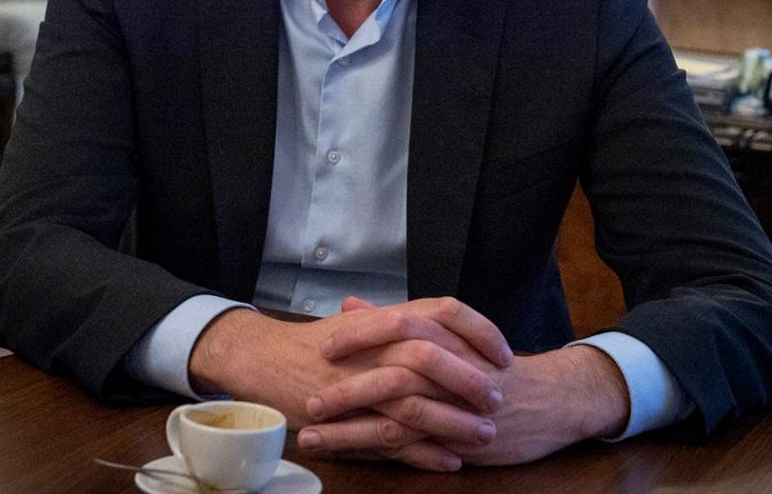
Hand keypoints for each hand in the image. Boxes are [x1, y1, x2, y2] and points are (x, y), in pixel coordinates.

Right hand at [187, 298, 511, 469]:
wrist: (268, 359)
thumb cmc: (320, 342)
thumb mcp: (367, 325)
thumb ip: (407, 325)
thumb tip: (450, 333)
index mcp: (388, 318)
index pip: (448, 311)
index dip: (482, 331)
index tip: (503, 353)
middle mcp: (377, 345)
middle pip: (437, 358)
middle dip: (473, 381)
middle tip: (499, 399)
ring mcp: (362, 383)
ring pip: (418, 402)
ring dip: (455, 422)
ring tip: (484, 436)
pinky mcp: (349, 418)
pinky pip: (394, 438)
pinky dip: (426, 452)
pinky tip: (451, 460)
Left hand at [300, 298, 630, 466]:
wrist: (547, 399)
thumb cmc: (488, 365)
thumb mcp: (447, 334)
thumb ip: (395, 319)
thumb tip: (350, 304)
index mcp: (445, 335)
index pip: (399, 325)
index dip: (360, 335)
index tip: (324, 344)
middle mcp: (451, 368)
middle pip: (394, 372)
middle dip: (347, 388)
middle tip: (309, 398)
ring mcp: (455, 407)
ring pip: (398, 417)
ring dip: (350, 430)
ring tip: (311, 436)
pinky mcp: (458, 440)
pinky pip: (413, 449)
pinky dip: (377, 453)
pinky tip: (347, 457)